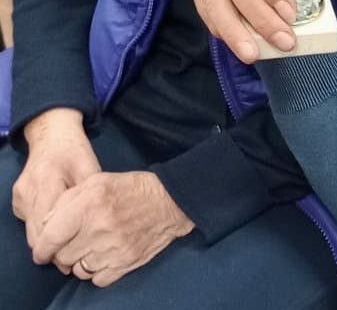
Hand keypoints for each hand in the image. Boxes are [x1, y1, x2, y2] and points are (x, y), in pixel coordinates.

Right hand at [13, 108, 100, 262]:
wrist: (52, 135)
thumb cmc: (75, 152)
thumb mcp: (90, 168)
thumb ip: (88, 198)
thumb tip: (92, 231)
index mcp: (47, 180)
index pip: (48, 225)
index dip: (60, 244)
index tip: (74, 256)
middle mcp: (28, 190)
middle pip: (35, 234)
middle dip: (52, 249)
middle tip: (71, 259)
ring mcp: (19, 196)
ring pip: (30, 232)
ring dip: (46, 242)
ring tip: (66, 246)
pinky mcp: (16, 200)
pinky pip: (28, 223)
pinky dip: (41, 230)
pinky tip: (57, 228)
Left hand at [31, 171, 193, 286]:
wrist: (170, 201)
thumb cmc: (132, 188)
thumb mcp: (97, 181)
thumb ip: (67, 199)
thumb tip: (46, 224)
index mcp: (89, 204)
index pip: (50, 237)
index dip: (41, 248)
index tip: (42, 251)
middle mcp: (98, 229)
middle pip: (62, 257)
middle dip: (63, 252)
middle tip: (74, 242)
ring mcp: (112, 249)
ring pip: (78, 270)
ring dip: (80, 262)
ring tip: (92, 247)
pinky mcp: (125, 264)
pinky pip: (96, 279)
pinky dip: (97, 271)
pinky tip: (104, 256)